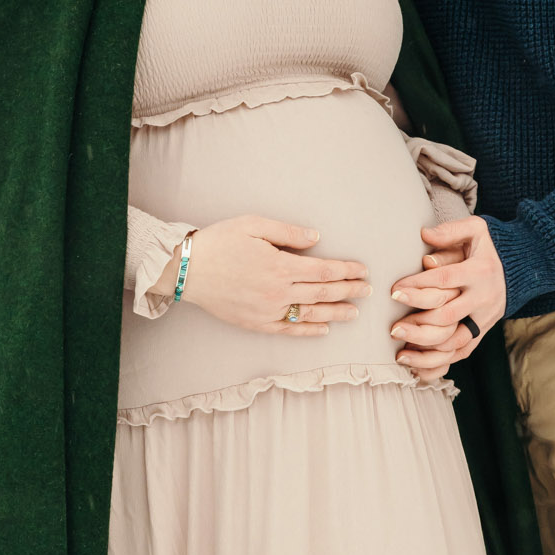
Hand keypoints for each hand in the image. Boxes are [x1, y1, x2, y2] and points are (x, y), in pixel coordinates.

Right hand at [177, 216, 367, 337]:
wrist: (186, 269)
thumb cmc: (219, 242)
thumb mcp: (254, 225)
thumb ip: (288, 232)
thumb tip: (316, 239)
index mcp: (280, 266)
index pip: (324, 271)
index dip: (347, 271)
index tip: (362, 270)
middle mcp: (278, 292)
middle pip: (323, 293)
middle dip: (349, 291)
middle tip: (368, 290)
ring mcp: (267, 311)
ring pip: (310, 314)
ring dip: (336, 313)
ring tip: (355, 312)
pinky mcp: (255, 323)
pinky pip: (288, 329)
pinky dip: (308, 330)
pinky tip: (323, 329)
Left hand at [390, 217, 506, 376]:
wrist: (522, 268)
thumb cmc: (489, 247)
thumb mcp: (475, 230)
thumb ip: (450, 231)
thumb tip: (424, 235)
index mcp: (479, 271)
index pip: (445, 280)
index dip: (418, 287)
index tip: (394, 291)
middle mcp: (483, 298)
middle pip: (447, 316)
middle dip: (417, 324)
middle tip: (393, 328)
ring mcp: (484, 318)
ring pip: (454, 341)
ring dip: (425, 349)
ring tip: (400, 352)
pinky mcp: (482, 331)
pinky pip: (462, 353)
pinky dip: (439, 363)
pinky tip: (416, 366)